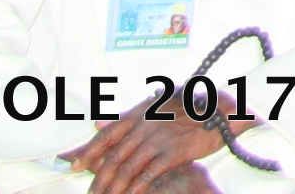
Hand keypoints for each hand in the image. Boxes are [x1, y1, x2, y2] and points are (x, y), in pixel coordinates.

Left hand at [63, 95, 232, 193]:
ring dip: (114, 187)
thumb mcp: (154, 109)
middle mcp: (145, 126)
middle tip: (91, 193)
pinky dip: (136, 188)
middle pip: (114, 155)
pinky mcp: (172, 152)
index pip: (107, 134)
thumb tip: (96, 123)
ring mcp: (158, 139)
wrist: (220, 111)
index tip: (74, 165)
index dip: (89, 151)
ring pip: (127, 167)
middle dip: (99, 178)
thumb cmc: (187, 111)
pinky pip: (148, 174)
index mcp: (139, 115)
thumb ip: (125, 118)